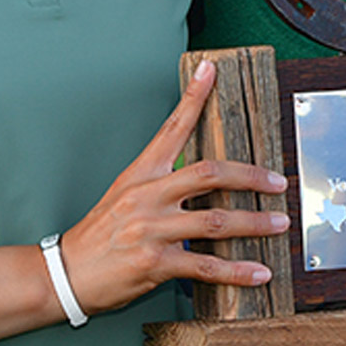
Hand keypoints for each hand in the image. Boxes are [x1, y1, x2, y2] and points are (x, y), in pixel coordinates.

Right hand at [60, 60, 289, 314]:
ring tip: (279, 223)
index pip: (171, 127)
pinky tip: (258, 272)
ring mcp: (151, 230)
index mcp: (140, 175)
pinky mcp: (155, 264)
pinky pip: (205, 265)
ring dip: (255, 223)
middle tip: (277, 181)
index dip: (193, 98)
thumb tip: (200, 180)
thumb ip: (160, 184)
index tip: (210, 71)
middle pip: (209, 174)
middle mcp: (147, 197)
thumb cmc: (97, 236)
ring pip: (215, 221)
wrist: (66, 274)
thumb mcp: (123, 195)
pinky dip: (236, 271)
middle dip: (250, 177)